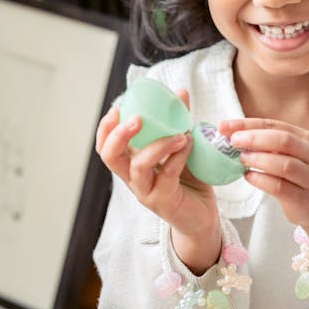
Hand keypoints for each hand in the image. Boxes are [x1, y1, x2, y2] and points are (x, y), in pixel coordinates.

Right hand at [96, 90, 220, 273]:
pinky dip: (177, 157)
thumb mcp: (182, 147)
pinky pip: (166, 176)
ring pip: (138, 167)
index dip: (105, 128)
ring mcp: (146, 192)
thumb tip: (179, 92)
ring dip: (157, 145)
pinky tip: (188, 145)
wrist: (203, 216)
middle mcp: (133, 179)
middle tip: (137, 119)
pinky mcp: (164, 202)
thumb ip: (179, 121)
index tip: (117, 108)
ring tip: (179, 134)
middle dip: (118, 135)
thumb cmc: (189, 181)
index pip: (106, 147)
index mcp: (132, 164)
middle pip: (110, 157)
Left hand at [219, 118, 308, 264]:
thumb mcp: (288, 153)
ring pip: (284, 164)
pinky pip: (279, 187)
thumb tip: (230, 133)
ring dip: (258, 160)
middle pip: (283, 140)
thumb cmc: (298, 174)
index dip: (247, 124)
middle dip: (254, 138)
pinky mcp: (303, 198)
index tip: (224, 126)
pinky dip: (261, 180)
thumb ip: (266, 143)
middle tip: (233, 142)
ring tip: (241, 159)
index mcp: (305, 138)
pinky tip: (249, 176)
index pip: (274, 124)